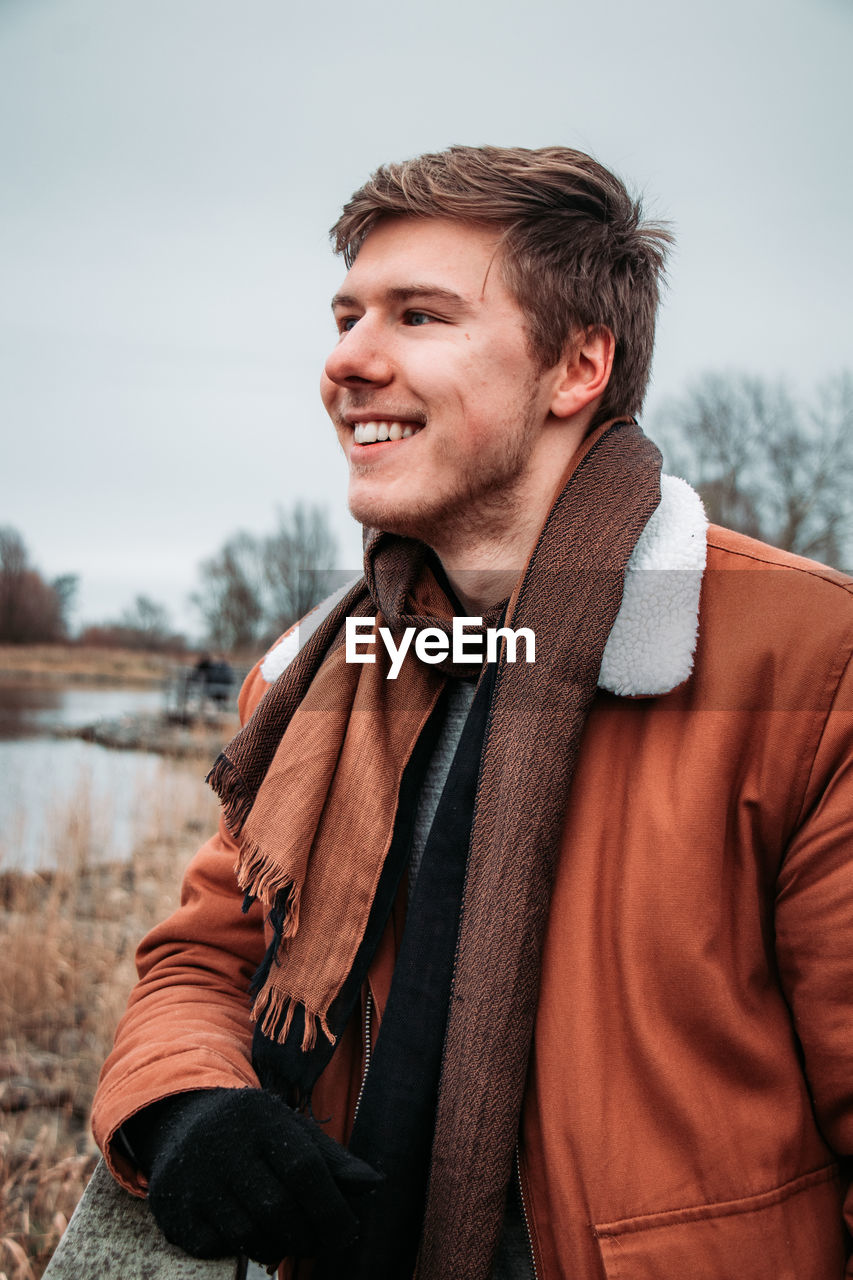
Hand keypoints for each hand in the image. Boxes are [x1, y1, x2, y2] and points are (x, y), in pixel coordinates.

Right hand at [131, 1088, 381, 1265]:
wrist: (183, 1120)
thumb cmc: (253, 1131)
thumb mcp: (291, 1130)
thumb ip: (331, 1160)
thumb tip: (374, 1185)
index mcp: (261, 1118)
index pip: (304, 1169)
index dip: (330, 1208)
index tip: (347, 1232)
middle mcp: (223, 1143)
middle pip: (277, 1208)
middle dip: (306, 1235)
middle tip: (318, 1242)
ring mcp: (194, 1176)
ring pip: (247, 1234)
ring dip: (276, 1247)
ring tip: (287, 1239)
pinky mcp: (173, 1206)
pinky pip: (215, 1246)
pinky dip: (238, 1249)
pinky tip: (248, 1232)